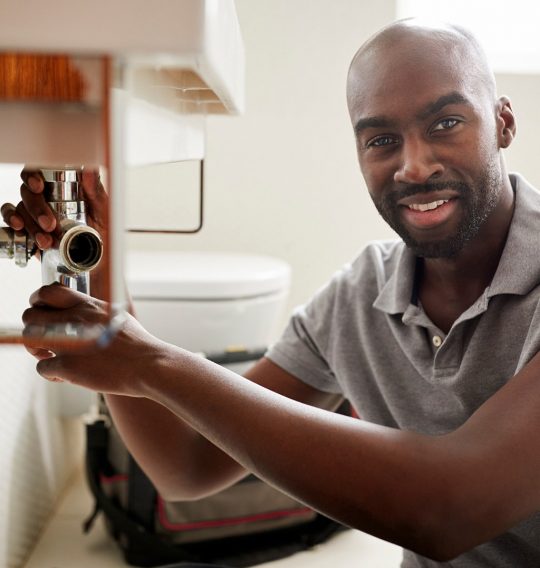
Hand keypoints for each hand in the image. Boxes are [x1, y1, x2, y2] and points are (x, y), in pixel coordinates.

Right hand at [1, 168, 107, 249]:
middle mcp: (46, 198)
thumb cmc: (102, 230)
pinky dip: (14, 226)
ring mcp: (36, 214)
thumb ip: (95, 190)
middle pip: (28, 192)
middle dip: (36, 208)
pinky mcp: (31, 230)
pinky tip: (20, 230)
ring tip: (45, 240)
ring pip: (21, 209)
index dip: (33, 176)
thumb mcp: (102, 210)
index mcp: (61, 187)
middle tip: (49, 224)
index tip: (38, 187)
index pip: (39, 173)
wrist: (99, 257)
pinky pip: (14, 223)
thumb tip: (90, 170)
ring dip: (29, 224)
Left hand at [23, 284, 168, 395]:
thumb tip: (83, 310)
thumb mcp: (117, 314)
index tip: (41, 311)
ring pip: (30, 339)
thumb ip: (94, 311)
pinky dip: (51, 373)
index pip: (47, 292)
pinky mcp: (68, 366)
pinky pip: (42, 367)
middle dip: (33, 327)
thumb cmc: (137, 344)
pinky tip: (66, 376)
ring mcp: (69, 343)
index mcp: (87, 305)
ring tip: (49, 356)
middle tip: (43, 339)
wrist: (147, 365)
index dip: (37, 301)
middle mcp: (75, 320)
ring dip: (35, 349)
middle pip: (30, 315)